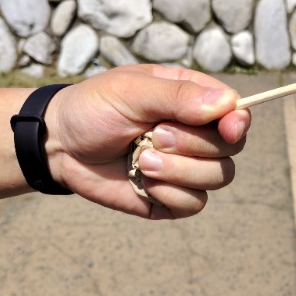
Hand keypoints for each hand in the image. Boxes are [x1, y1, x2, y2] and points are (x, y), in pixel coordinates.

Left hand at [44, 65, 249, 218]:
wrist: (58, 146)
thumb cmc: (93, 108)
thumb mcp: (132, 92)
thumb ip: (179, 96)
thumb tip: (227, 103)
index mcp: (193, 101)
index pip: (237, 112)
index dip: (237, 122)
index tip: (227, 128)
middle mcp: (197, 135)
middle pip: (231, 148)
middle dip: (194, 145)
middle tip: (154, 136)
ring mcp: (187, 168)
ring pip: (219, 178)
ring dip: (180, 171)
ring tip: (142, 161)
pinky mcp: (173, 198)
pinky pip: (195, 203)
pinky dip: (170, 194)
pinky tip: (142, 181)